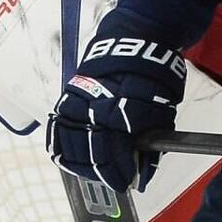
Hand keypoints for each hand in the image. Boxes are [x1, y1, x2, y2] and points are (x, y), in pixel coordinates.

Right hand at [46, 36, 186, 191]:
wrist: (136, 40)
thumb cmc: (155, 77)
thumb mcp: (164, 110)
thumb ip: (152, 143)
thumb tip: (143, 175)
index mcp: (123, 108)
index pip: (116, 151)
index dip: (121, 171)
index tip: (128, 182)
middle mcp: (95, 105)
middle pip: (91, 151)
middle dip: (104, 171)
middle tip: (116, 180)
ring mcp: (77, 101)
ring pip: (69, 144)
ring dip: (82, 165)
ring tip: (97, 173)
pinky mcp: (66, 97)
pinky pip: (57, 130)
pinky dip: (63, 148)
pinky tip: (73, 159)